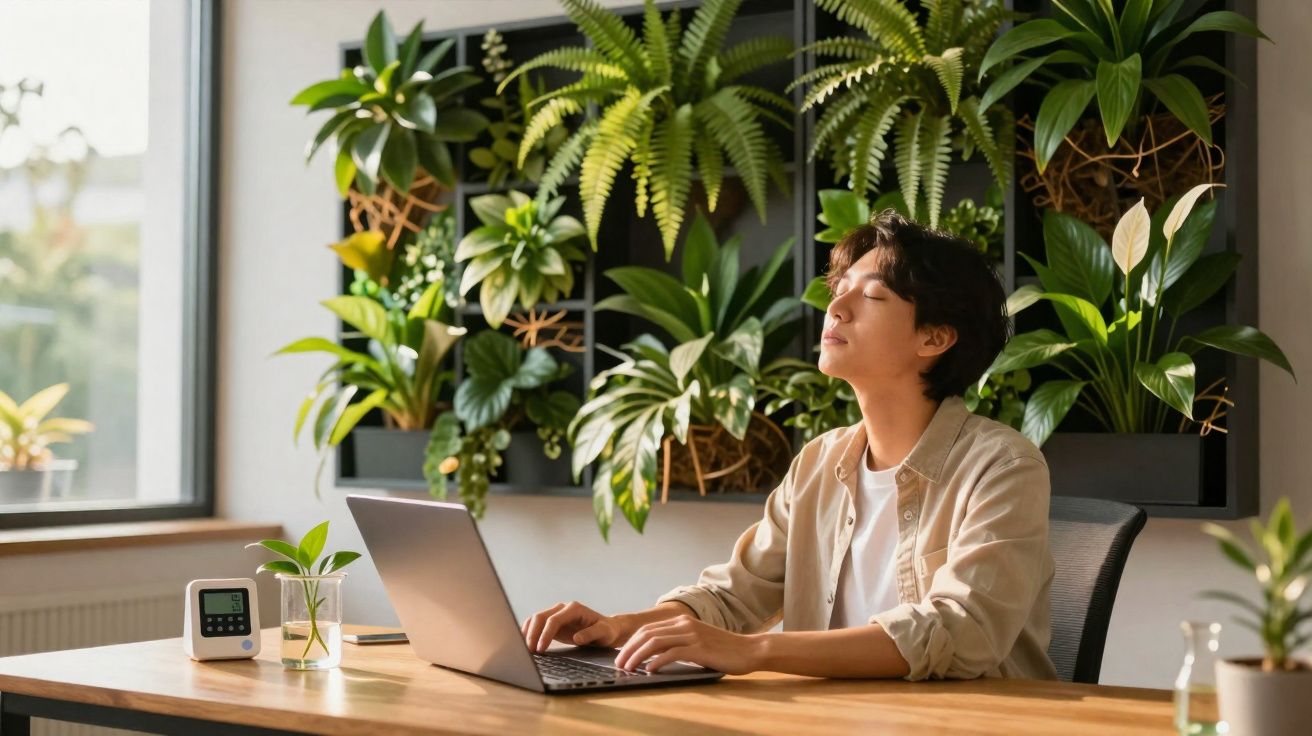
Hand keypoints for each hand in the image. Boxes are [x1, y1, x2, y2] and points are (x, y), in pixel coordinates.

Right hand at [521, 601, 624, 652]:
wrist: (607, 629)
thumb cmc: (607, 631)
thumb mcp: (604, 633)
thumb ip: (591, 634)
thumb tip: (577, 638)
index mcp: (574, 609)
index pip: (554, 619)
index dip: (545, 634)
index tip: (540, 648)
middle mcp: (563, 608)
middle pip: (541, 617)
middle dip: (533, 634)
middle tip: (530, 651)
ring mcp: (557, 614)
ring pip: (536, 619)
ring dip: (528, 632)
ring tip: (526, 649)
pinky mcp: (552, 622)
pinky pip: (536, 624)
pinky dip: (529, 632)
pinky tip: (526, 643)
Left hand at [614, 614, 762, 674]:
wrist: (749, 650)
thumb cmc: (723, 650)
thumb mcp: (697, 642)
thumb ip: (678, 644)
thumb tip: (654, 657)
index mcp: (682, 620)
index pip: (648, 629)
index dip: (631, 642)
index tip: (622, 656)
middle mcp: (684, 624)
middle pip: (647, 634)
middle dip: (628, 649)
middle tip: (619, 664)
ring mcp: (691, 635)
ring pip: (655, 642)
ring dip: (637, 656)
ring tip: (628, 668)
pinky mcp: (698, 648)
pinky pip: (671, 653)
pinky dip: (656, 661)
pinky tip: (648, 670)